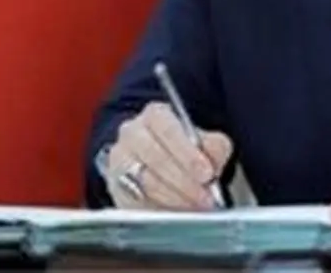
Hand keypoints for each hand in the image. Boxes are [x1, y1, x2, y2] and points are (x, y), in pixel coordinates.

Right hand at [105, 101, 232, 209]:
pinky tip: (177, 215)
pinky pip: (137, 202)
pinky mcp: (116, 187)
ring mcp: (120, 160)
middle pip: (155, 157)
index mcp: (155, 115)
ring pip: (145, 182)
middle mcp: (132, 133)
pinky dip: (160, 210)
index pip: (168, 129)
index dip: (188, 154)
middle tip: (205, 198)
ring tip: (195, 208)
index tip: (207, 174)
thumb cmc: (182, 149)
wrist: (156, 162)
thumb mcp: (203, 142)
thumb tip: (215, 154)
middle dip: (184, 181)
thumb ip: (213, 145)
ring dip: (174, 198)